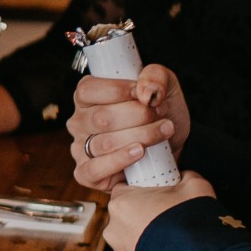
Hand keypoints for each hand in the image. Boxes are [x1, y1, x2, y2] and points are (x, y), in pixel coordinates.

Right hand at [67, 63, 190, 191]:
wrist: (171, 148)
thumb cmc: (159, 115)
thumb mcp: (165, 88)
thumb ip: (156, 76)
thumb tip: (145, 90)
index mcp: (87, 97)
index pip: (88, 90)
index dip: (117, 91)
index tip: (143, 94)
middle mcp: (79, 122)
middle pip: (100, 117)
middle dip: (137, 115)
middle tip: (161, 113)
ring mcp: (80, 148)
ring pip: (104, 143)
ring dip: (140, 136)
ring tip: (163, 130)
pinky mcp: (86, 173)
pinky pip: (94, 169)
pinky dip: (120, 160)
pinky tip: (140, 152)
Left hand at [102, 171, 215, 250]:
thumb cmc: (193, 223)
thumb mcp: (194, 186)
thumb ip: (185, 177)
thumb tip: (185, 177)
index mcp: (121, 204)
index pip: (125, 191)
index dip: (142, 193)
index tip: (157, 197)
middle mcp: (114, 231)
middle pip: (125, 219)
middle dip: (143, 219)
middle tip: (166, 221)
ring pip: (130, 244)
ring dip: (145, 243)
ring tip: (170, 244)